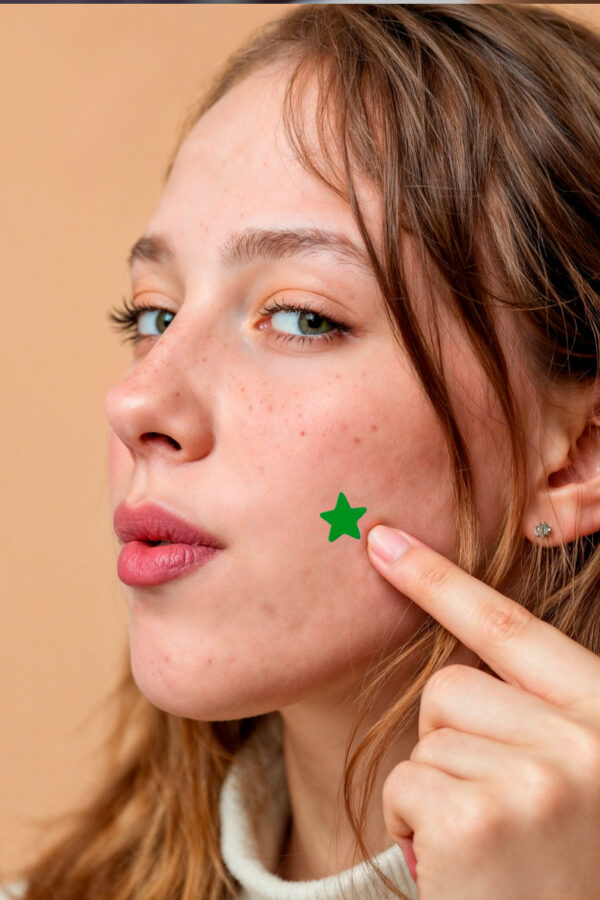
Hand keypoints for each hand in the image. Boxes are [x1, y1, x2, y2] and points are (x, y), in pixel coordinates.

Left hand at [366, 524, 599, 899]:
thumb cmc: (557, 867)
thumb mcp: (570, 778)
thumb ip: (534, 715)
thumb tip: (452, 670)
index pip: (512, 629)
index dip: (441, 579)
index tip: (383, 539)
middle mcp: (586, 740)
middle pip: (452, 687)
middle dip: (449, 745)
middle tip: (492, 814)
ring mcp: (536, 777)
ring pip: (426, 738)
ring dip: (435, 793)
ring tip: (485, 848)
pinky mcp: (478, 817)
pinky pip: (404, 782)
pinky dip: (410, 826)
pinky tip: (457, 867)